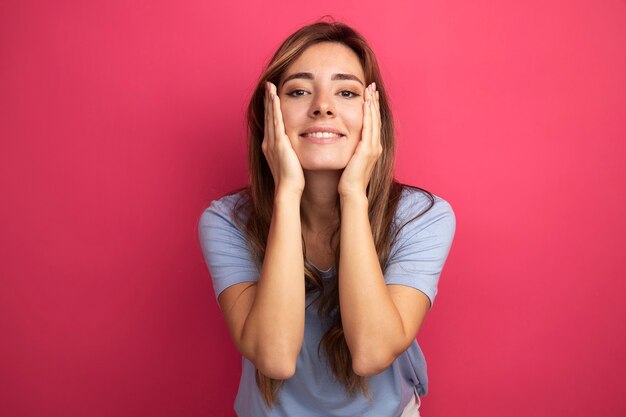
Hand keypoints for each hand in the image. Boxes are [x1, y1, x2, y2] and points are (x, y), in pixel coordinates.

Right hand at [262, 82, 304, 195]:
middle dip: (267, 100)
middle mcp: (268, 142)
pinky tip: (275, 97)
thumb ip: (291, 152)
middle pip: (268, 116)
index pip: (271, 123)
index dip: (270, 109)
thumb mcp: (290, 161)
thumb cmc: (292, 179)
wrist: (287, 189)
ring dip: (270, 100)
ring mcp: (272, 142)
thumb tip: (296, 149)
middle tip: (267, 86)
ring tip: (269, 86)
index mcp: (271, 146)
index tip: (271, 97)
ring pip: (270, 116)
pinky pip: (276, 121)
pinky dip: (275, 108)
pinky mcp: (278, 142)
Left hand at [338, 82, 381, 197]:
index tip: (369, 95)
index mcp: (372, 148)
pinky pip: (368, 128)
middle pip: (376, 118)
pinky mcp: (367, 150)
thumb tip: (342, 140)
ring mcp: (373, 147)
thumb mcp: (351, 160)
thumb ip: (351, 149)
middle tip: (372, 87)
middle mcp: (375, 146)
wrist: (351, 192)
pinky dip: (368, 115)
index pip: (373, 123)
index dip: (372, 108)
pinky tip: (366, 104)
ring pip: (374, 120)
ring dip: (372, 104)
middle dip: (374, 102)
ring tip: (370, 90)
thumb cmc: (348, 180)